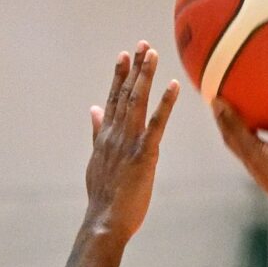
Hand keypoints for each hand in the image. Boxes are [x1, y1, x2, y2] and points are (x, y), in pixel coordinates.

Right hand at [85, 43, 178, 241]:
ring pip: (137, 102)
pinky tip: (173, 86)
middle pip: (126, 94)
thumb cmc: (103, 199)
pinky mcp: (144, 155)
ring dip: (146, 76)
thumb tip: (93, 109)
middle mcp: (116, 134)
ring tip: (153, 53)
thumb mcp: (96, 161)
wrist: (104, 221)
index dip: (119, 76)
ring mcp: (129, 143)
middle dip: (134, 68)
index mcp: (106, 137)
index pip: (113, 100)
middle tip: (143, 44)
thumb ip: (97, 133)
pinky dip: (165, 103)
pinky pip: (157, 124)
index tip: (123, 56)